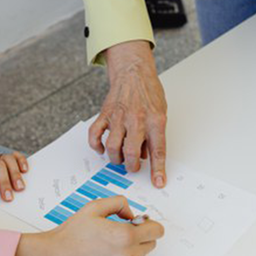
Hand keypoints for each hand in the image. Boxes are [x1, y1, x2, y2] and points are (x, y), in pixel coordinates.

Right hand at [11, 196, 163, 255]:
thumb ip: (119, 203)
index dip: (149, 223)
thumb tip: (131, 213)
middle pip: (152, 244)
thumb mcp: (94, 207)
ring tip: (110, 243)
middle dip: (141, 235)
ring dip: (132, 249)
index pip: (157, 230)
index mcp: (125, 235)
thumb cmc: (70, 235)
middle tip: (122, 231)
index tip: (140, 222)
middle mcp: (127, 255)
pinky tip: (104, 254)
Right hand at [89, 40, 167, 187]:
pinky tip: (102, 148)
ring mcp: (119, 117)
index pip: (158, 150)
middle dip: (132, 166)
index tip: (158, 182)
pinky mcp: (105, 114)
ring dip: (116, 158)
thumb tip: (146, 156)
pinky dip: (97, 145)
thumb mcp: (161, 113)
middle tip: (133, 166)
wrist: (134, 72)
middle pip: (132, 152)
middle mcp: (137, 120)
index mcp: (155, 121)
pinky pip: (95, 134)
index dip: (158, 169)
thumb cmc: (149, 93)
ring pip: (113, 147)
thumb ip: (154, 136)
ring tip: (120, 158)